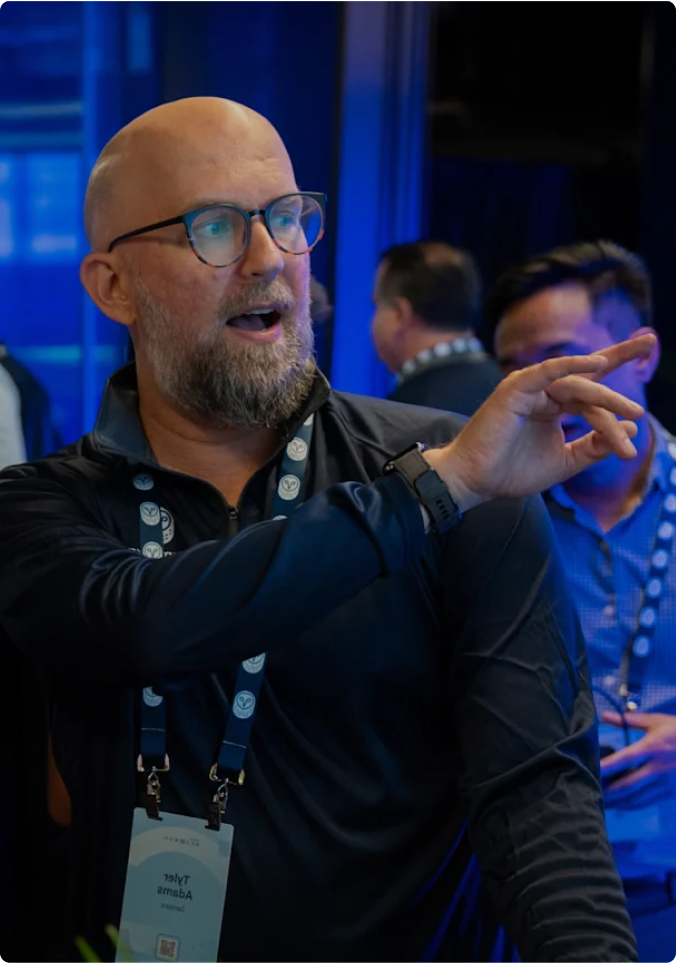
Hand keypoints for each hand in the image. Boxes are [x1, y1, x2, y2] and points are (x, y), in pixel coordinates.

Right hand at [424, 335, 654, 509]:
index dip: (617, 386)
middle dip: (620, 355)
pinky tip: (597, 364)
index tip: (644, 383)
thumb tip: (632, 427)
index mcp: (554, 406)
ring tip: (632, 412)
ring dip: (607, 398)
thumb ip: (594, 446)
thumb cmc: (511, 472)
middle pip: (589, 376)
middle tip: (650, 341)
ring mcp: (529, 387)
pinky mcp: (515, 388)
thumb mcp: (565, 462)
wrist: (475, 481)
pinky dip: (570, 365)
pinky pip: (547, 372)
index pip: (592, 389)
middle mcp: (544, 392)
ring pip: (577, 385)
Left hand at [601, 711, 675, 806]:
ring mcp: (666, 783)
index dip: (607, 766)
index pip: (625, 758)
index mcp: (653, 748)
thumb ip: (629, 720)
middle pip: (629, 784)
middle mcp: (658, 768)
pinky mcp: (671, 792)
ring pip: (639, 798)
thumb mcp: (656, 721)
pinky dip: (634, 804)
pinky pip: (649, 801)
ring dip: (620, 802)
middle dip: (610, 792)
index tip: (592, 771)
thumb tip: (604, 716)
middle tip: (592, 793)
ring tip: (603, 803)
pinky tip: (623, 804)